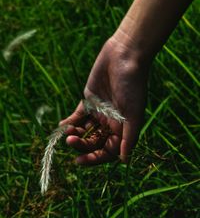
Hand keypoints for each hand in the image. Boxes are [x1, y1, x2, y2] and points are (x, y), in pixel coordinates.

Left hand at [59, 36, 148, 164]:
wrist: (124, 56)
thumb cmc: (133, 85)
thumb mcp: (133, 113)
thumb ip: (129, 137)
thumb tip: (124, 161)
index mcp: (122, 129)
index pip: (107, 151)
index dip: (94, 158)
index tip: (80, 161)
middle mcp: (110, 124)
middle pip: (94, 143)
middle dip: (82, 145)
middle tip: (71, 141)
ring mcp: (99, 113)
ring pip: (84, 131)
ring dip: (74, 134)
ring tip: (66, 133)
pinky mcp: (89, 100)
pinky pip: (78, 116)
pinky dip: (70, 122)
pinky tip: (62, 125)